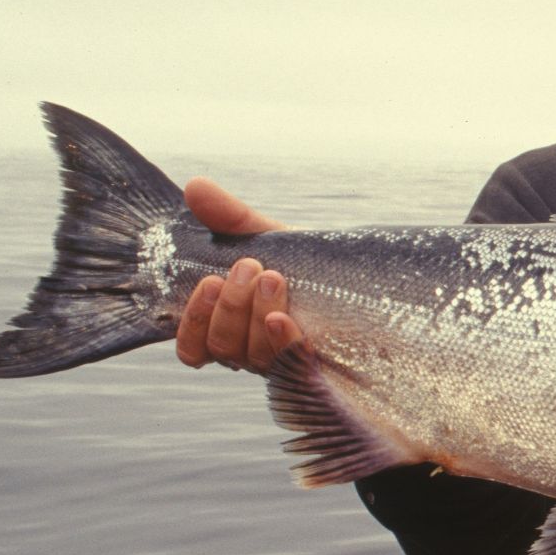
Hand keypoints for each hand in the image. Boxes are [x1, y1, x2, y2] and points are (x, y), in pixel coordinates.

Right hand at [173, 177, 304, 372]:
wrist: (362, 278)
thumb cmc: (306, 263)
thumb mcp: (268, 236)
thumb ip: (230, 217)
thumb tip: (195, 186)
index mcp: (232, 327)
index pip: (192, 347)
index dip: (193, 322)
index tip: (210, 283)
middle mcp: (252, 352)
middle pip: (223, 347)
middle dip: (231, 305)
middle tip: (249, 266)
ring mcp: (283, 363)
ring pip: (252, 356)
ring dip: (255, 315)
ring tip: (273, 277)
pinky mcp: (316, 368)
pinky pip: (289, 367)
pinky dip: (281, 341)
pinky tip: (282, 318)